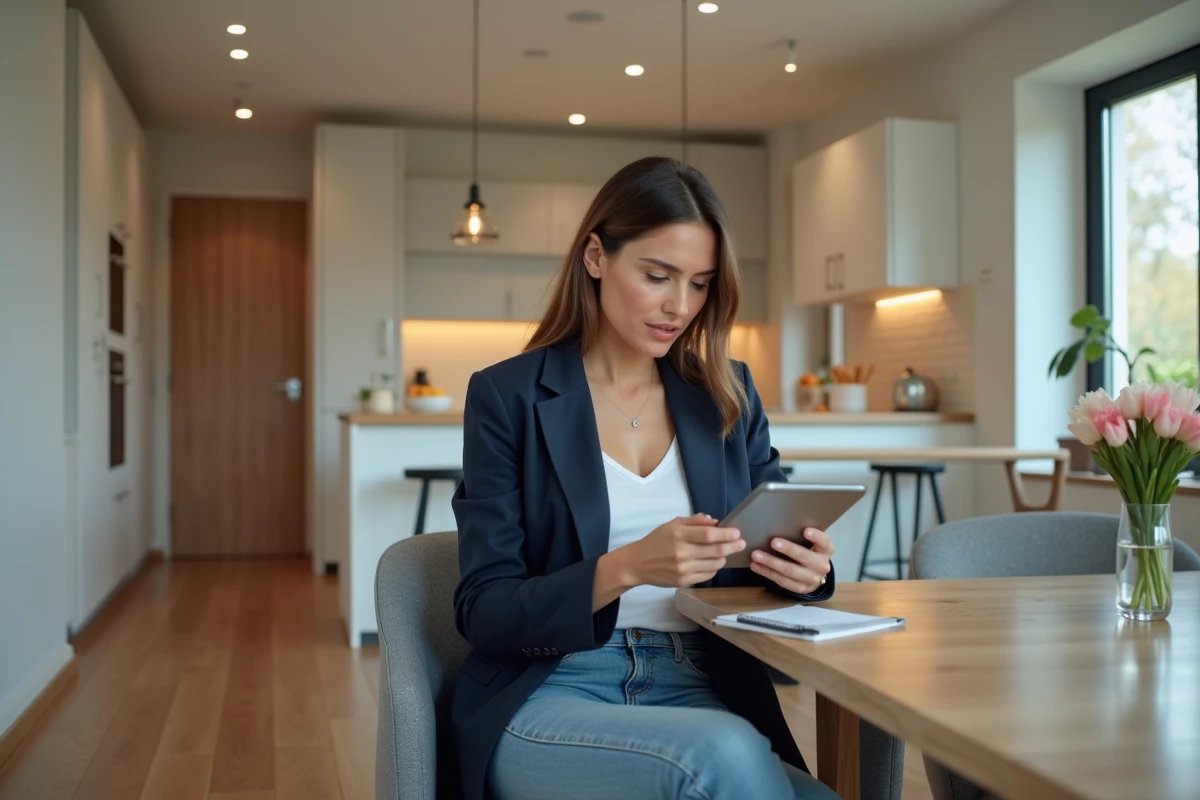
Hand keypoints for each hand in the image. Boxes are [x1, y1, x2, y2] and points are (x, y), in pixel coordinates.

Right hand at [620, 513, 745, 587]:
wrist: (638, 563)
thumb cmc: (656, 541)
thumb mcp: (672, 525)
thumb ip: (694, 521)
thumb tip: (714, 521)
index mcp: (678, 535)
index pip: (708, 535)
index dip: (725, 534)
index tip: (736, 533)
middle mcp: (681, 553)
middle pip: (715, 551)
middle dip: (732, 546)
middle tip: (741, 543)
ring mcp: (683, 569)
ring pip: (714, 564)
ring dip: (723, 558)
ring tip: (725, 552)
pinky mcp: (683, 581)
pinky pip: (707, 575)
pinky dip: (713, 568)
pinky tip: (712, 562)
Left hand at [750, 528, 832, 594]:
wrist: (813, 574)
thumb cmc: (807, 551)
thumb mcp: (810, 543)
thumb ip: (800, 535)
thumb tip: (778, 523)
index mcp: (826, 550)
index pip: (824, 542)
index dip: (816, 537)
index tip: (805, 530)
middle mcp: (822, 565)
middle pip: (804, 557)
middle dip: (788, 549)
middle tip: (773, 541)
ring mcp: (812, 579)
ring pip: (790, 570)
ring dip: (771, 562)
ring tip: (756, 555)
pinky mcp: (801, 589)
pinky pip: (782, 581)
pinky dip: (767, 572)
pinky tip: (756, 566)